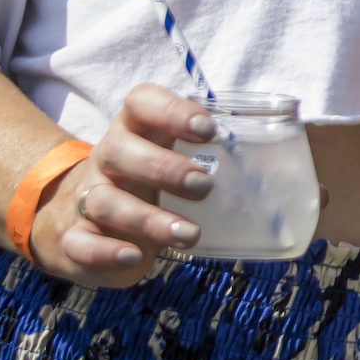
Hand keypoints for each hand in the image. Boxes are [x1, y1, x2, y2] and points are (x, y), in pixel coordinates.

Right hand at [27, 83, 214, 285]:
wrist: (82, 218)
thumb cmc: (150, 181)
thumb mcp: (177, 159)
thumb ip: (218, 155)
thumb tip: (285, 160)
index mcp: (134, 128)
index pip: (141, 102)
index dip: (171, 111)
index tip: (208, 130)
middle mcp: (107, 158)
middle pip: (120, 150)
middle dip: (164, 168)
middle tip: (205, 186)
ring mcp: (86, 197)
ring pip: (105, 201)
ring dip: (150, 219)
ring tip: (190, 234)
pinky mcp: (74, 238)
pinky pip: (80, 243)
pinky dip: (106, 251)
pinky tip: (135, 256)